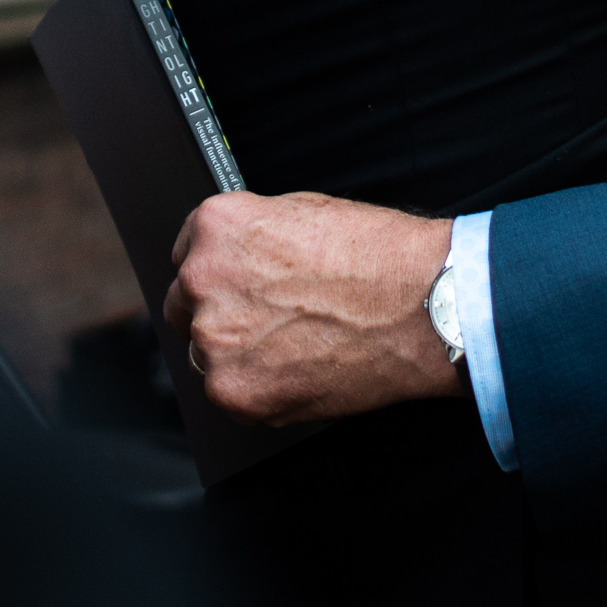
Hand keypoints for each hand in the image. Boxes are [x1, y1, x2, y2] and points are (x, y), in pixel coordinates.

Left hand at [162, 192, 456, 426]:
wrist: (422, 305)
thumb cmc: (378, 256)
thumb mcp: (304, 212)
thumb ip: (253, 236)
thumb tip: (236, 257)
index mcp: (217, 227)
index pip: (185, 254)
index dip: (217, 271)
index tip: (235, 284)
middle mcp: (204, 279)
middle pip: (183, 306)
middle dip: (219, 312)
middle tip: (267, 320)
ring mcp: (214, 339)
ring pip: (205, 354)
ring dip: (237, 353)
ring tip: (294, 345)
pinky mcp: (234, 390)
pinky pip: (229, 394)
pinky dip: (258, 388)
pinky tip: (298, 369)